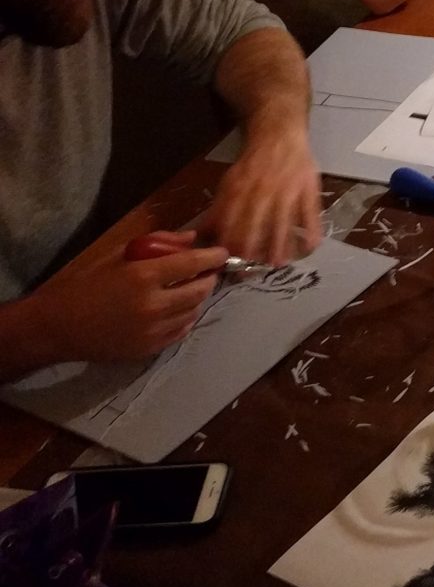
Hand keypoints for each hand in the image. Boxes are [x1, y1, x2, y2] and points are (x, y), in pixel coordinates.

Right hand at [26, 236, 228, 362]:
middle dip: (210, 278)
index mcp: (143, 276)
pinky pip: (181, 331)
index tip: (222, 252)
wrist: (59, 326)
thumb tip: (192, 237)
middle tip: (209, 271)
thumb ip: (157, 243)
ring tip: (193, 288)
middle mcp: (153, 305)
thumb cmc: (85, 284)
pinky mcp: (149, 349)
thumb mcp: (116, 255)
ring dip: (199, 298)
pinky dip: (186, 318)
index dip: (213, 256)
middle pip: (200, 290)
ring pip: (193, 312)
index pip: (192, 264)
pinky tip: (180, 309)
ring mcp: (153, 330)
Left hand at [207, 125, 320, 264]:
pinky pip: (310, 213)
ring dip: (279, 246)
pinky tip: (310, 247)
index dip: (227, 244)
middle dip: (251, 250)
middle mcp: (262, 191)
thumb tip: (201, 235)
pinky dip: (311, 231)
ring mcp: (287, 190)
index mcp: (239, 189)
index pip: (230, 222)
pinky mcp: (308, 189)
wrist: (279, 136)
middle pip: (254, 226)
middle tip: (250, 271)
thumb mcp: (230, 182)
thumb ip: (219, 209)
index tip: (226, 264)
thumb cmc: (253, 164)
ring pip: (282, 223)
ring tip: (277, 263)